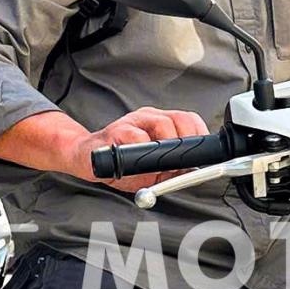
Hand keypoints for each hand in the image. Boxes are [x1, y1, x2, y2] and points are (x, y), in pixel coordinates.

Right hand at [70, 107, 208, 192]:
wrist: (86, 159)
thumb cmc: (119, 163)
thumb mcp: (150, 168)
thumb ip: (170, 168)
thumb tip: (190, 171)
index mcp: (159, 123)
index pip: (188, 120)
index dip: (199, 135)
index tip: (203, 154)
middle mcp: (148, 117)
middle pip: (180, 119)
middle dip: (186, 142)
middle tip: (181, 160)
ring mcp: (132, 121)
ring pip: (162, 124)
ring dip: (166, 147)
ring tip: (160, 163)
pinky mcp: (115, 131)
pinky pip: (136, 137)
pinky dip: (142, 153)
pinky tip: (137, 163)